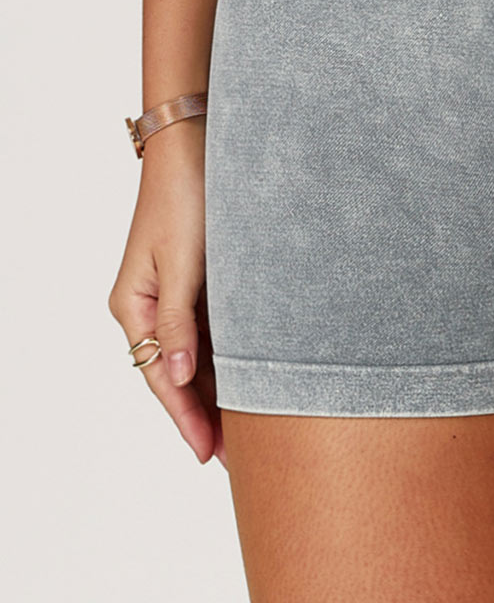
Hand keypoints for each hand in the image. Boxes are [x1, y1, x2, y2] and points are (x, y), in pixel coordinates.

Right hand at [108, 118, 224, 466]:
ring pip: (198, 357)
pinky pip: (213, 332)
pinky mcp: (201, 281)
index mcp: (134, 305)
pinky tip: (250, 379)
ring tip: (251, 430)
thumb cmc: (185, 195)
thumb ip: (180, 321)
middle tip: (239, 458)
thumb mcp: (182, 261)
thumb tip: (177, 379)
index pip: (160, 377)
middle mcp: (152, 306)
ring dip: (219, 391)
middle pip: (177, 375)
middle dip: (205, 415)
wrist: (197, 145)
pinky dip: (228, 359)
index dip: (186, 418)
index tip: (210, 454)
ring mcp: (176, 295)